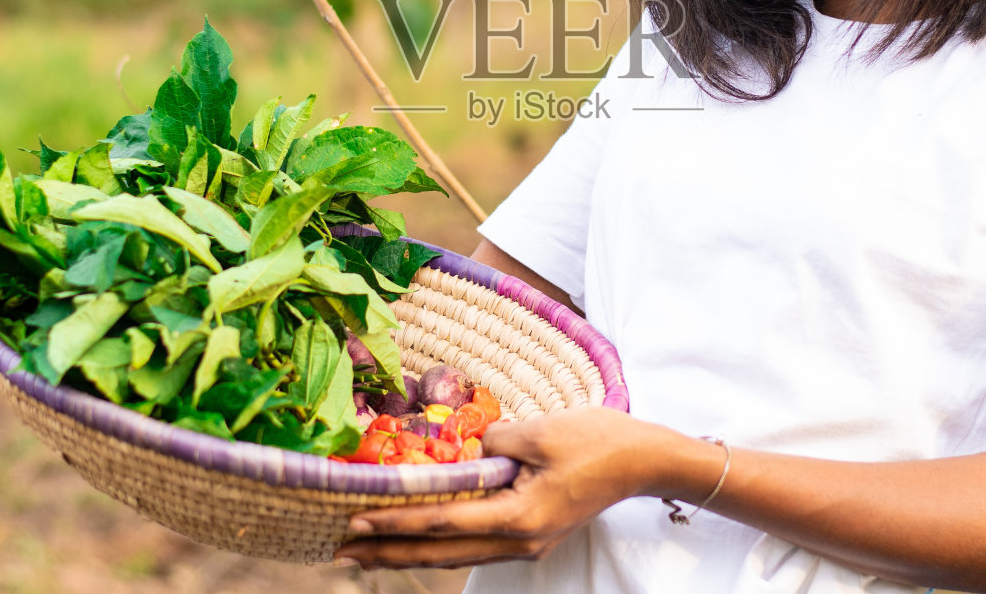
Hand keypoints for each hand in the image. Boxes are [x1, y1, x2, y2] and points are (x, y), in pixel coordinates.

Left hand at [336, 406, 679, 569]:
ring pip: (456, 555)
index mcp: (519, 516)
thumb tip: (466, 452)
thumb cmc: (597, 440)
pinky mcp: (533, 533)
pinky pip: (476, 546)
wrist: (643, 460)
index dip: (396, 522)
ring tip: (369, 554)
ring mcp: (527, 542)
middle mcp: (519, 540)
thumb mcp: (540, 430)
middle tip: (342, 552)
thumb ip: (493, 442)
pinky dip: (441, 545)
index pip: (443, 522)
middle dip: (389, 552)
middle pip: (441, 552)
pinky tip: (422, 539)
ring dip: (410, 553)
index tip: (355, 522)